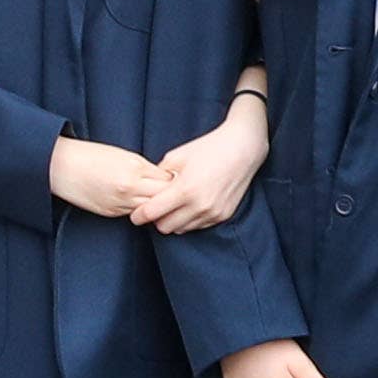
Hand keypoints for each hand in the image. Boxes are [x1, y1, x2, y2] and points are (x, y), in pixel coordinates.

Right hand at [46, 136, 165, 219]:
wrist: (60, 166)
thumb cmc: (90, 155)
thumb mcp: (123, 155)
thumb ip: (145, 169)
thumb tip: (164, 179)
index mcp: (135, 168)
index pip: (168, 180)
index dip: (173, 181)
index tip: (176, 180)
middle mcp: (130, 187)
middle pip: (163, 198)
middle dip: (169, 196)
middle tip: (172, 194)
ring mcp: (120, 202)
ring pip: (150, 210)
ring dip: (154, 206)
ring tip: (155, 200)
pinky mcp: (110, 212)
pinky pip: (132, 213)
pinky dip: (137, 209)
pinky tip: (136, 202)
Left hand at [141, 95, 269, 235]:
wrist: (243, 149)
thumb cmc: (208, 148)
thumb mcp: (176, 156)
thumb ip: (158, 176)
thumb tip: (146, 190)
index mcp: (184, 189)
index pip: (152, 213)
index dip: (139, 215)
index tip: (134, 215)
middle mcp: (199, 205)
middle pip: (164, 227)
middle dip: (157, 219)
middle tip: (156, 207)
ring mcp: (212, 213)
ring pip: (181, 229)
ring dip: (174, 220)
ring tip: (174, 205)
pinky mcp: (223, 216)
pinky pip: (198, 226)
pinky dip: (190, 219)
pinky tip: (190, 205)